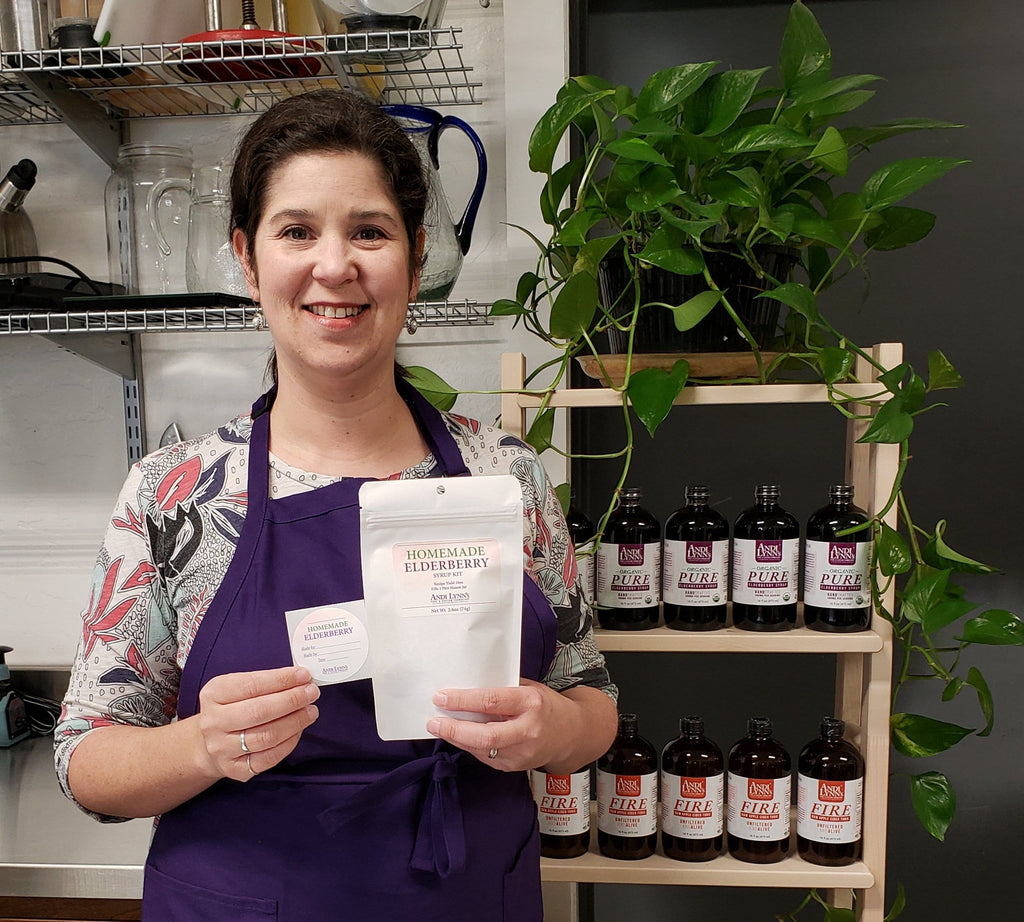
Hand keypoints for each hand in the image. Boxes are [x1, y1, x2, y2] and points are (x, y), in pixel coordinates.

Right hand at [196, 666, 319, 781]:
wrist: (209, 741)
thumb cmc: (232, 707)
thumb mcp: (238, 687)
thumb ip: (265, 682)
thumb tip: (300, 679)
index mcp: (213, 695)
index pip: (251, 685)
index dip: (281, 680)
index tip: (304, 675)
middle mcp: (213, 723)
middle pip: (259, 712)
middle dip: (292, 700)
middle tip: (312, 693)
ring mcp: (222, 749)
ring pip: (266, 736)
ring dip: (295, 722)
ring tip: (310, 711)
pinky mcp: (234, 769)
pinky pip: (269, 757)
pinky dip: (289, 742)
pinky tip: (299, 730)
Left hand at [426, 679, 614, 773]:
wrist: (572, 734)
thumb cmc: (546, 705)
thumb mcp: (529, 688)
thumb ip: (502, 688)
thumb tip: (467, 684)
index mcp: (531, 703)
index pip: (492, 701)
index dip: (463, 700)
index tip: (442, 697)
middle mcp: (528, 730)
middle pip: (485, 735)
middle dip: (454, 729)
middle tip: (433, 721)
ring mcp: (522, 753)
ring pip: (482, 750)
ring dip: (457, 739)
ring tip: (440, 727)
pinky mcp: (515, 767)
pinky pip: (486, 757)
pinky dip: (469, 747)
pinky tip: (458, 737)